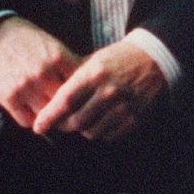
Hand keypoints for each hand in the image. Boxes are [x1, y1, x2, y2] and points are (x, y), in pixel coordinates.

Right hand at [0, 16, 82, 128]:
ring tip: (58, 117)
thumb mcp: (53, 46)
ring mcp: (24, 88)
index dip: (88, 93)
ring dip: (53, 118)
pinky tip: (38, 115)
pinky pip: (26, 121)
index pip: (83, 85)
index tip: (90, 98)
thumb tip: (88, 86)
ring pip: (48, 115)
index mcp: (58, 58)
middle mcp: (42, 74)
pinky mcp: (7, 98)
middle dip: (74, 109)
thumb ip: (69, 66)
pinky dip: (34, 120)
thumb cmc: (28, 40)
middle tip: (78, 114)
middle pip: (67, 104)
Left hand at [32, 39, 168, 140]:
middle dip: (64, 126)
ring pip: (92, 131)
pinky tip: (100, 122)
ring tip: (81, 121)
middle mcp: (110, 91)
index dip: (49, 116)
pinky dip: (100, 132)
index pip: (66, 101)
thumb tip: (49, 100)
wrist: (155, 59)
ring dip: (82, 129)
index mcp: (96, 73)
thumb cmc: (119, 58)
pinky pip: (109, 135)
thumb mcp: (95, 60)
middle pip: (77, 121)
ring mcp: (124, 106)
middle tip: (59, 124)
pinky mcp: (135, 117)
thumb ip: (74, 79)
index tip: (38, 126)